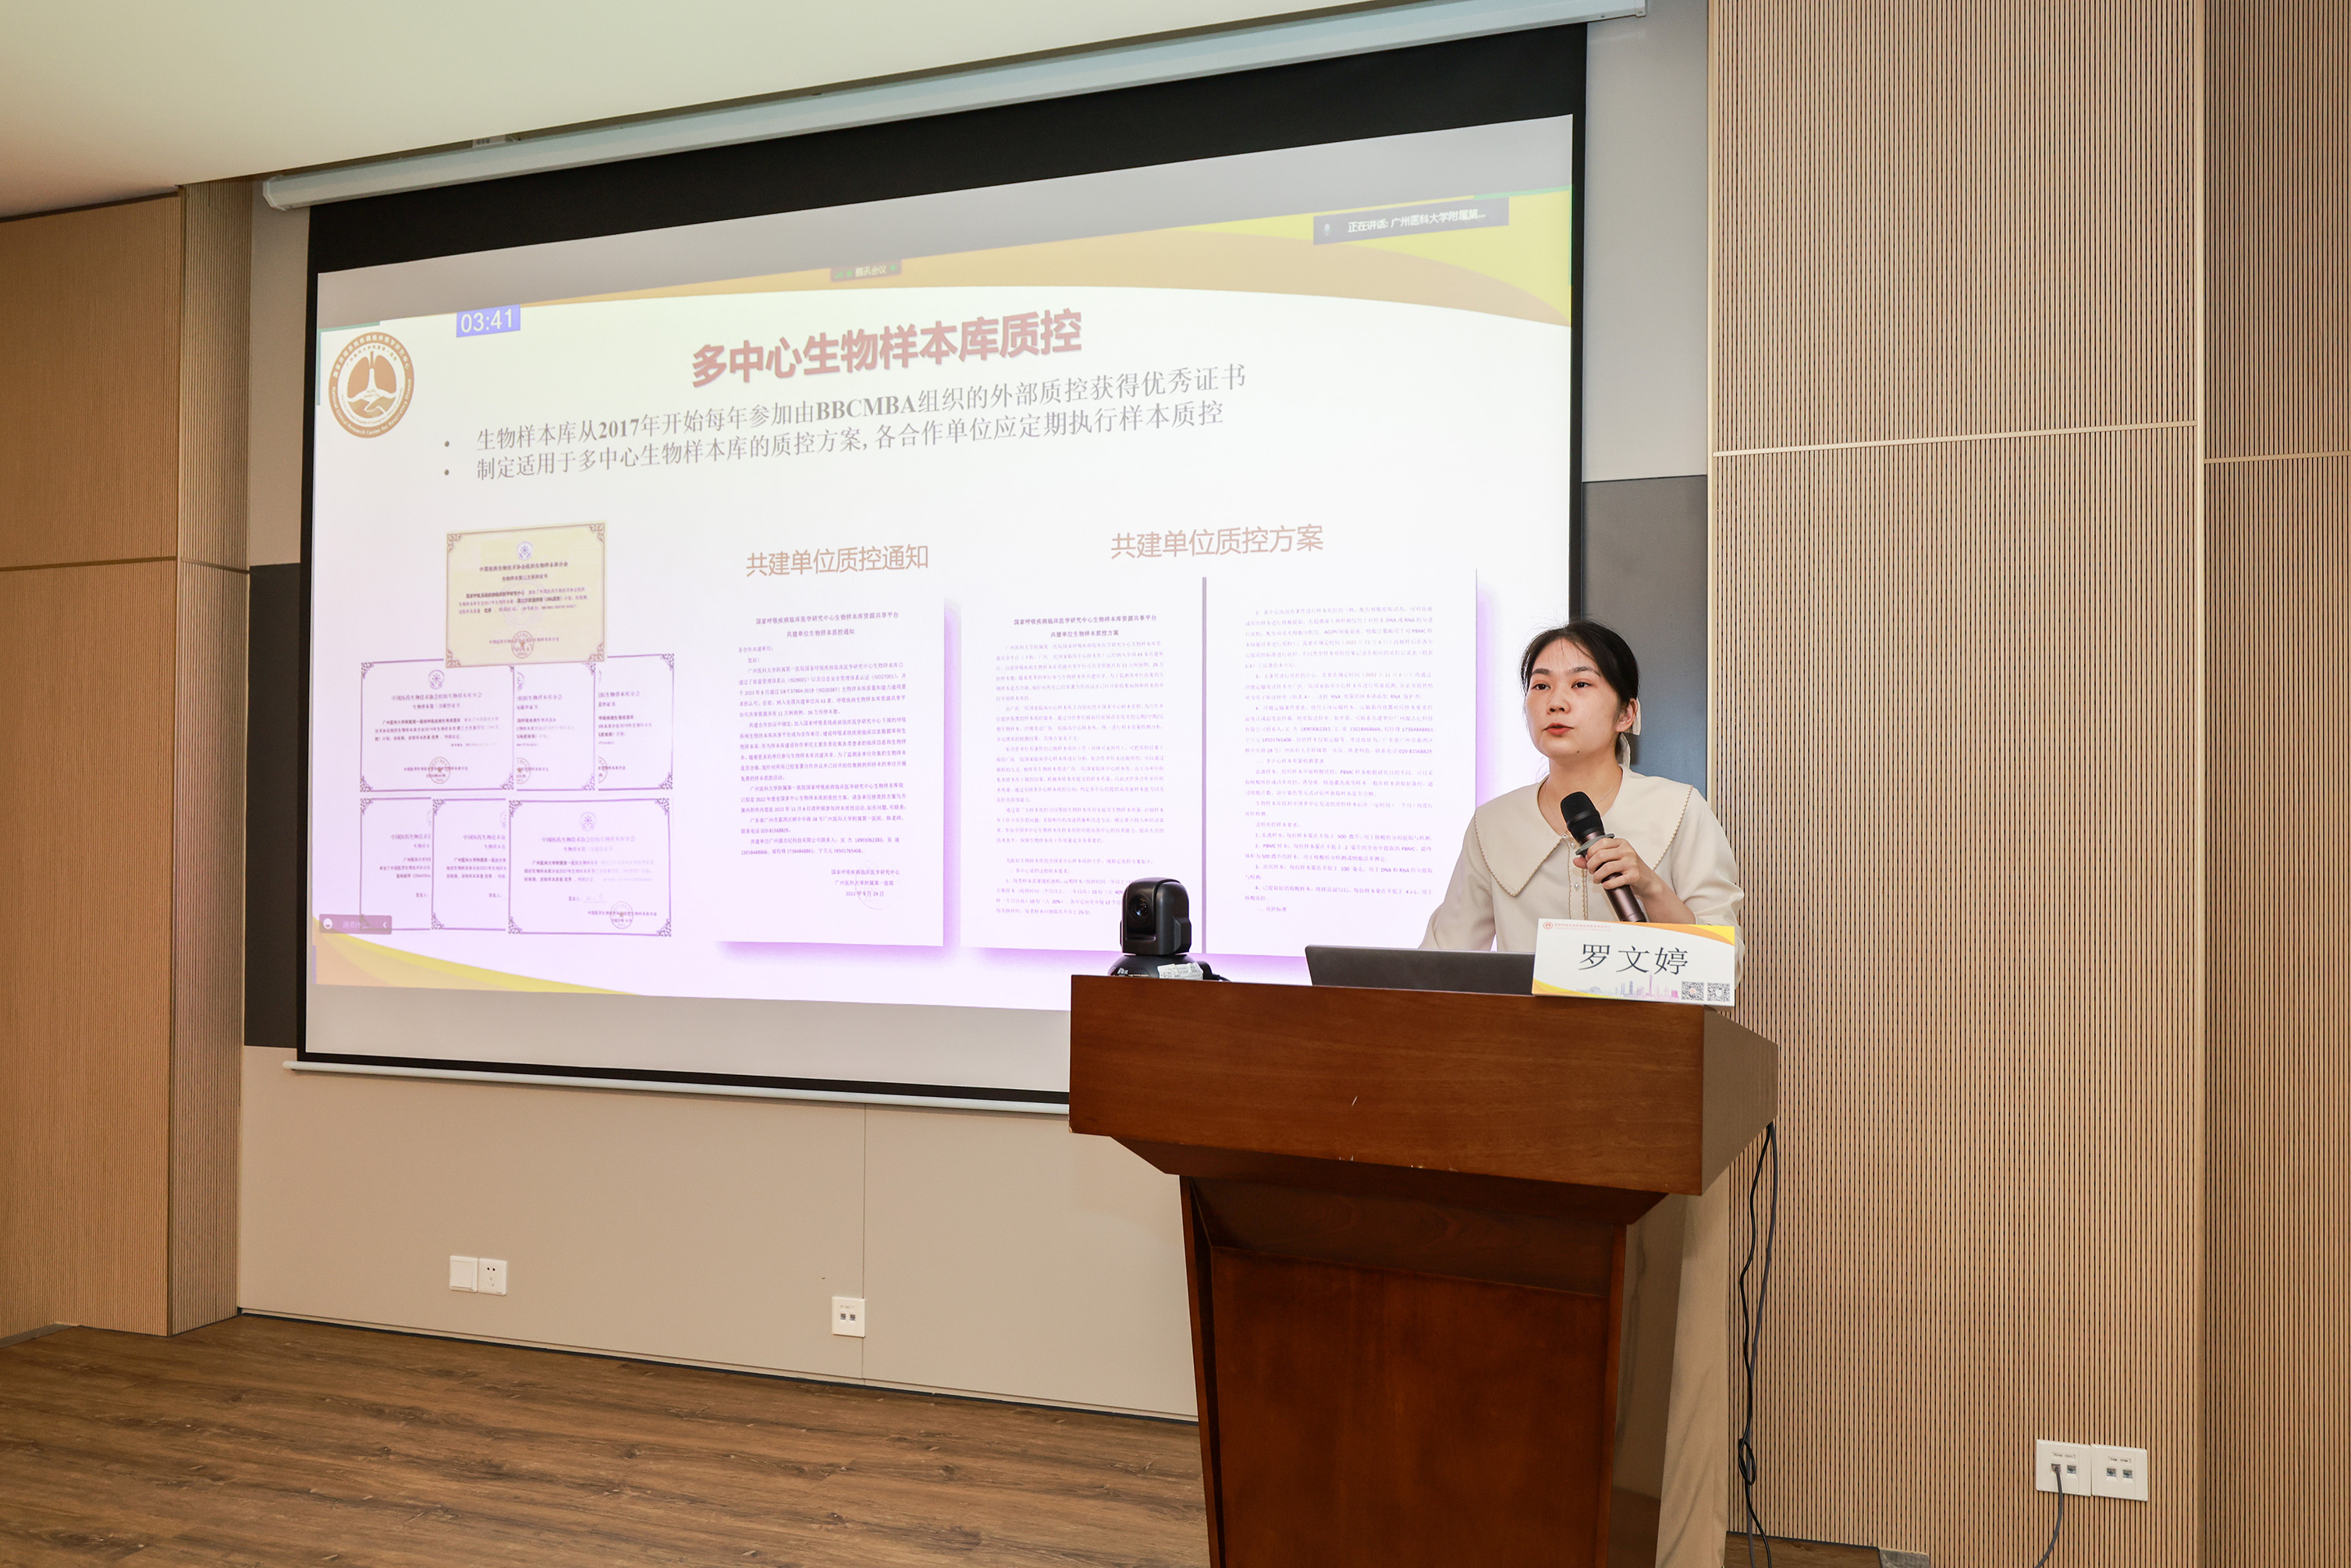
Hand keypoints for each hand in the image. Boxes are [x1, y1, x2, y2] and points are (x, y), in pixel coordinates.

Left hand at [1574, 836, 1695, 923]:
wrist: (1648, 882)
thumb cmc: (1630, 869)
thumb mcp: (1614, 861)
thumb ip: (1594, 860)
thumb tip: (1577, 861)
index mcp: (1621, 844)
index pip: (1601, 842)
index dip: (1590, 852)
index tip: (1588, 860)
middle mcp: (1627, 851)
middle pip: (1601, 855)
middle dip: (1591, 865)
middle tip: (1591, 871)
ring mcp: (1631, 863)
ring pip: (1606, 868)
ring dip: (1597, 876)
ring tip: (1597, 879)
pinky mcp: (1634, 875)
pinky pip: (1616, 880)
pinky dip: (1607, 884)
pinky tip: (1606, 885)